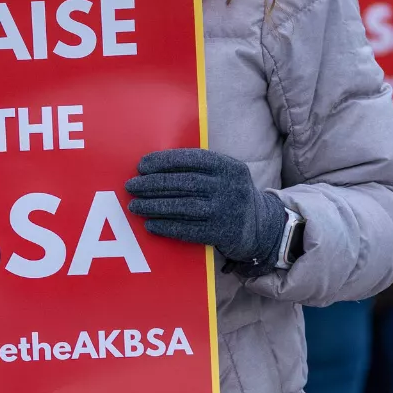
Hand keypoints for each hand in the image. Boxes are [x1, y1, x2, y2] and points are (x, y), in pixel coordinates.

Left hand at [124, 148, 288, 274]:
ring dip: (155, 206)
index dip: (163, 161)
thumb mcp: (224, 174)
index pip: (191, 159)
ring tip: (135, 206)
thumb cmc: (229, 194)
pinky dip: (167, 227)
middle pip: (184, 183)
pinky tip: (151, 225)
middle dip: (153, 185)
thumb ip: (198, 168)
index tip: (142, 166)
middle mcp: (228, 187)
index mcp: (227, 166)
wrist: (261, 227)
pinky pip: (189, 229)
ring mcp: (226, 211)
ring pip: (183, 207)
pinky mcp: (222, 233)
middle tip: (131, 187)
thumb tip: (154, 167)